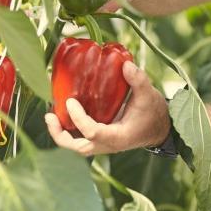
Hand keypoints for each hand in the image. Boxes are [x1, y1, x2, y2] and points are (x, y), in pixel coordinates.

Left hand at [44, 60, 170, 155]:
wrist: (159, 128)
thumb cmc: (153, 112)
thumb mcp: (148, 95)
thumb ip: (138, 80)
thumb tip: (125, 63)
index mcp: (119, 136)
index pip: (93, 132)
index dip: (79, 118)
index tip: (70, 101)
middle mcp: (108, 144)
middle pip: (78, 147)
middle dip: (61, 134)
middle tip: (50, 116)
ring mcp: (103, 144)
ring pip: (76, 146)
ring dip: (61, 134)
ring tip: (50, 116)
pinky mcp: (100, 139)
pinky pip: (80, 138)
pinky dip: (69, 130)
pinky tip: (63, 114)